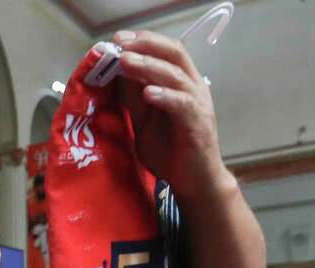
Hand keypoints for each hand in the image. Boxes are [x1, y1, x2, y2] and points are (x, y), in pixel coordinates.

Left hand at [114, 30, 228, 203]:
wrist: (194, 182)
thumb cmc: (170, 152)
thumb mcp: (144, 121)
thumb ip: (133, 99)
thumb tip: (116, 76)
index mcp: (181, 84)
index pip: (166, 51)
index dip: (143, 41)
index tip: (118, 38)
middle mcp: (193, 88)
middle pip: (174, 54)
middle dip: (146, 45)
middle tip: (120, 42)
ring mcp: (197, 105)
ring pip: (176, 76)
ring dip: (149, 66)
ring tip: (126, 61)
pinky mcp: (198, 125)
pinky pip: (183, 105)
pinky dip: (165, 96)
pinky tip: (148, 93)